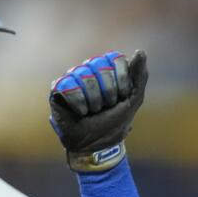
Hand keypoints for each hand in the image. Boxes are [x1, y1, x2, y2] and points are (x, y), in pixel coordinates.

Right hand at [49, 50, 147, 168]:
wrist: (96, 145)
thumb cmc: (114, 122)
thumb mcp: (133, 99)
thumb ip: (139, 75)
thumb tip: (140, 51)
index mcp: (106, 68)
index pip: (115, 58)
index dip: (121, 79)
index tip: (122, 96)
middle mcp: (88, 69)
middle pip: (100, 65)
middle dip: (108, 92)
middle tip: (105, 107)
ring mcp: (72, 78)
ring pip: (84, 75)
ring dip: (94, 100)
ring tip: (93, 111)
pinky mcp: (57, 89)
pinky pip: (68, 85)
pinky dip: (79, 103)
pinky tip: (81, 112)